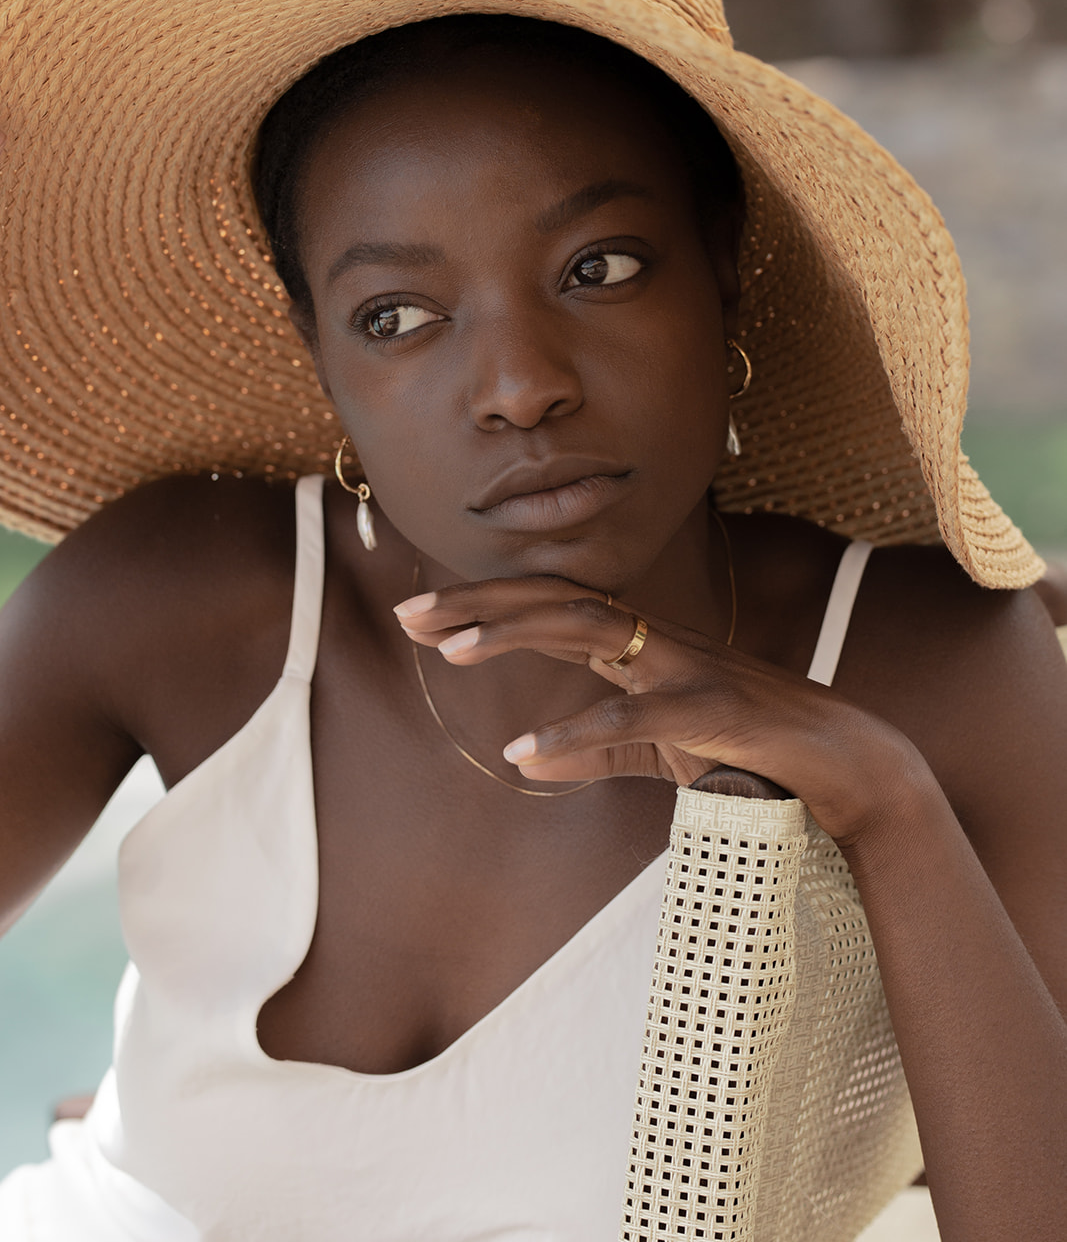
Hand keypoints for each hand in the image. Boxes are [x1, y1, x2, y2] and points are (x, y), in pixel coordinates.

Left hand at [395, 574, 925, 846]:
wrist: (848, 766)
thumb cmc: (753, 750)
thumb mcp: (661, 749)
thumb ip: (597, 752)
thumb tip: (526, 764)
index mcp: (643, 646)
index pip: (551, 609)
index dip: (486, 606)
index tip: (422, 618)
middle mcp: (658, 640)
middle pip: (555, 600)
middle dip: (479, 603)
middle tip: (407, 615)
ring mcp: (687, 667)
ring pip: (588, 628)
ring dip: (514, 633)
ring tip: (448, 647)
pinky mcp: (713, 709)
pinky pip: (632, 718)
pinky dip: (575, 736)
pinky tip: (525, 756)